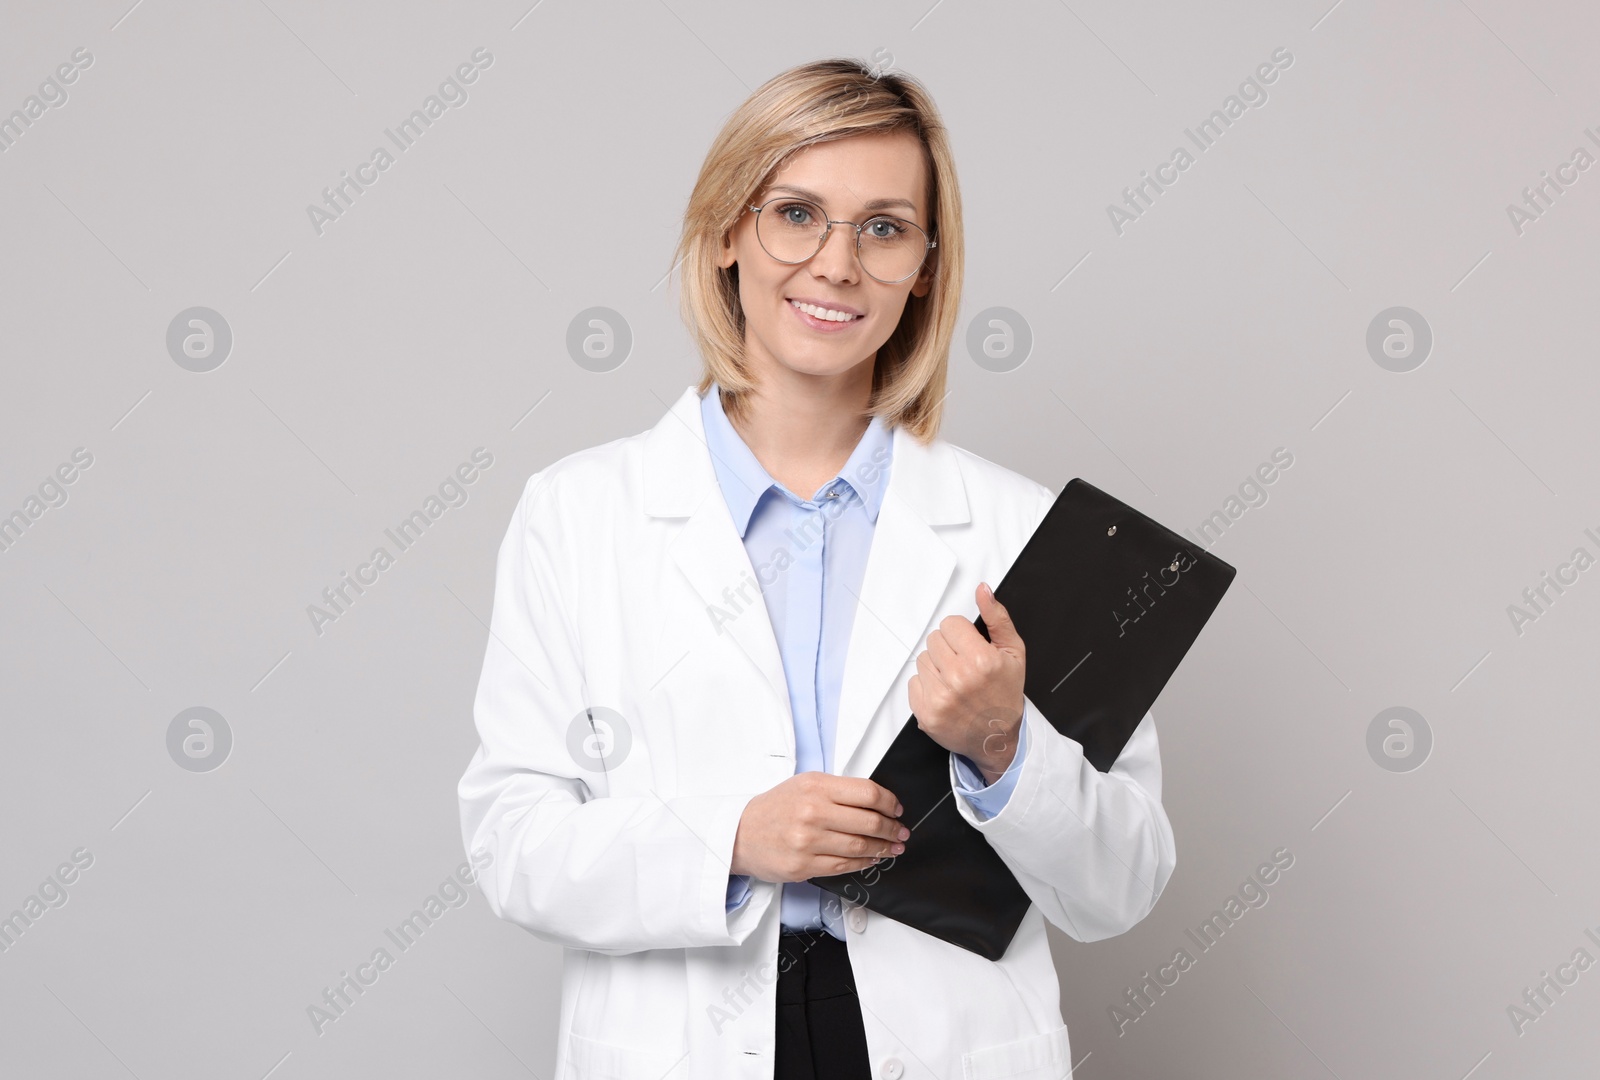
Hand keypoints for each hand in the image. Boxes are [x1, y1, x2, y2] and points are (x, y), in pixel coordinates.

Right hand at [730, 772, 907, 881]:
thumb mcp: (804, 784)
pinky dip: (865, 863)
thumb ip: (838, 790)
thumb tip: (876, 801)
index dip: (890, 802)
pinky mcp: (804, 865)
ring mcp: (808, 841)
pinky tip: (872, 858)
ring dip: (883, 848)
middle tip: (901, 831)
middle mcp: (813, 812)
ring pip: (860, 846)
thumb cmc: (775, 808)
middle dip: (893, 829)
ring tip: (893, 847)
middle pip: (869, 821)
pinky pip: (845, 866)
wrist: (740, 833)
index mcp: (816, 786)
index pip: (867, 793)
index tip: (897, 809)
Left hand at [908, 582, 1025, 784]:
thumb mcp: (1013, 652)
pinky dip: (927, 687)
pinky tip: (945, 694)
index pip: (950, 624)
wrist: (998, 738)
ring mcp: (940, 698)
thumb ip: (997, 618)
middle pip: (934, 640)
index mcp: (981, 661)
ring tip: (955, 681)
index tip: (970, 648)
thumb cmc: (1006, 694)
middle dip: (948, 649)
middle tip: (964, 666)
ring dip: (936, 667)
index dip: (961, 634)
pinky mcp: (926, 713)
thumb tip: (983, 590)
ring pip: (922, 660)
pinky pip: (913, 682)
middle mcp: (959, 679)